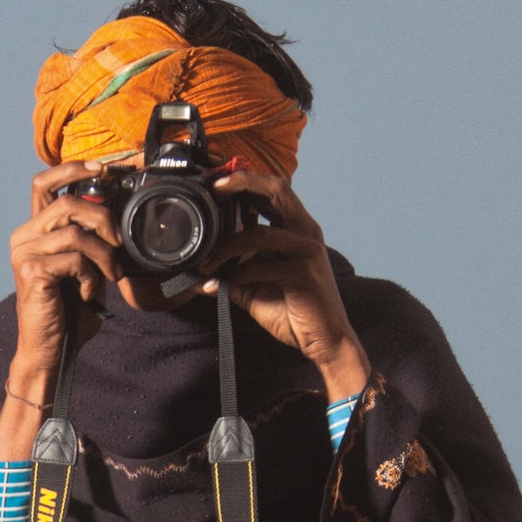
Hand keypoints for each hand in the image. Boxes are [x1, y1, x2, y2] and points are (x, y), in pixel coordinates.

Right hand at [0, 160, 126, 457]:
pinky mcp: (30, 272)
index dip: (74, 169)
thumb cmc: (69, 312)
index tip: (104, 168)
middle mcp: (23, 237)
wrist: (51, 351)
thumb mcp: (88, 268)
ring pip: (74, 231)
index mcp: (34, 230)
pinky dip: (90, 274)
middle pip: (66, 201)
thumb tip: (118, 214)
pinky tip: (88, 292)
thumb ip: (94, 240)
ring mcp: (23, 253)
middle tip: (119, 242)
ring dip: (103, 254)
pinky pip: (73, 257)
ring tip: (109, 276)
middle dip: (102, 217)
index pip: (45, 183)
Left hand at [204, 164, 368, 402]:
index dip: (246, 180)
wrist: (324, 341)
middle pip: (277, 189)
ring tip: (204, 264)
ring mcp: (307, 250)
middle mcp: (306, 232)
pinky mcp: (304, 273)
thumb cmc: (294, 312)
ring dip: (224, 248)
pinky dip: (236, 275)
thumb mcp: (254, 289)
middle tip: (214, 188)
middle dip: (243, 182)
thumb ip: (231, 275)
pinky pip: (261, 266)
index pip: (274, 191)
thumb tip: (196, 276)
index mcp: (297, 229)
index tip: (216, 182)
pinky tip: (221, 285)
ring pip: (258, 233)